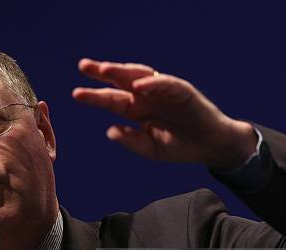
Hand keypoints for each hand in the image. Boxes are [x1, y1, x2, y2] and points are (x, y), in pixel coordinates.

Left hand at [72, 58, 256, 170]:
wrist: (209, 147)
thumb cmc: (179, 146)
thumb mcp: (151, 148)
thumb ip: (131, 141)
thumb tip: (110, 131)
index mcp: (135, 110)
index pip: (111, 99)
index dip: (94, 96)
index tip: (76, 94)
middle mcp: (146, 97)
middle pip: (120, 81)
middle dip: (103, 72)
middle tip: (84, 66)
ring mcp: (163, 92)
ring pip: (140, 76)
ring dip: (123, 71)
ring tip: (105, 69)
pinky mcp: (182, 91)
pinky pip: (166, 84)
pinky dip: (154, 84)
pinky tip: (139, 85)